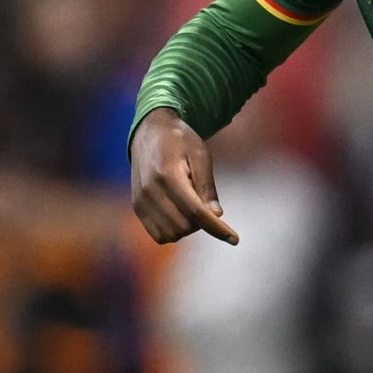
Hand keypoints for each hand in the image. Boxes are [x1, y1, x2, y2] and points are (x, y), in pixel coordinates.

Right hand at [130, 107, 238, 244]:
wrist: (150, 132)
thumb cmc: (181, 141)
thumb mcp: (201, 156)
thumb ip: (207, 186)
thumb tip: (216, 215)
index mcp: (168, 175)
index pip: (196, 212)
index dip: (217, 228)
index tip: (235, 239)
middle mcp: (150, 191)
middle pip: (185, 226)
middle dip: (202, 223)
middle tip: (204, 202)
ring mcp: (141, 201)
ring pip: (171, 234)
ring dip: (188, 228)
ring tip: (191, 205)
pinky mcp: (137, 207)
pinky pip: (158, 234)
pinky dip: (174, 231)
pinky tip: (180, 213)